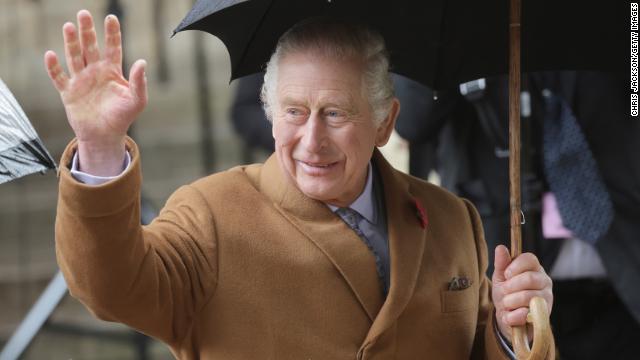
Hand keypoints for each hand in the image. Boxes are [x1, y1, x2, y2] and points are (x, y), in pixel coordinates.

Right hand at [44, 10, 146, 175]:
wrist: (105, 135)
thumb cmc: (123, 117)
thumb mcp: (137, 100)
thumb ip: (140, 81)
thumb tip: (142, 61)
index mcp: (112, 71)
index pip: (113, 48)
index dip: (112, 33)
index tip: (112, 17)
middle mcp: (95, 71)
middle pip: (90, 47)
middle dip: (87, 31)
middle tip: (84, 14)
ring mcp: (80, 80)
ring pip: (74, 57)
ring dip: (71, 43)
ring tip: (69, 26)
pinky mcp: (68, 92)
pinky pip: (59, 77)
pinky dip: (54, 67)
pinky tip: (51, 54)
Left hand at [492, 245, 552, 342]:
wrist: (508, 317)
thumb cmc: (507, 293)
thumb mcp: (501, 277)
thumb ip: (501, 263)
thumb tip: (500, 247)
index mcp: (534, 268)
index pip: (530, 259)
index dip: (515, 266)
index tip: (506, 274)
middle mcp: (544, 281)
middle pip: (529, 278)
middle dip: (510, 286)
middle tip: (504, 291)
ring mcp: (547, 298)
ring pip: (527, 296)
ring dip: (509, 301)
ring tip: (507, 303)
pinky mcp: (544, 315)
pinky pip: (526, 314)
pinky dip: (512, 315)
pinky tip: (510, 315)